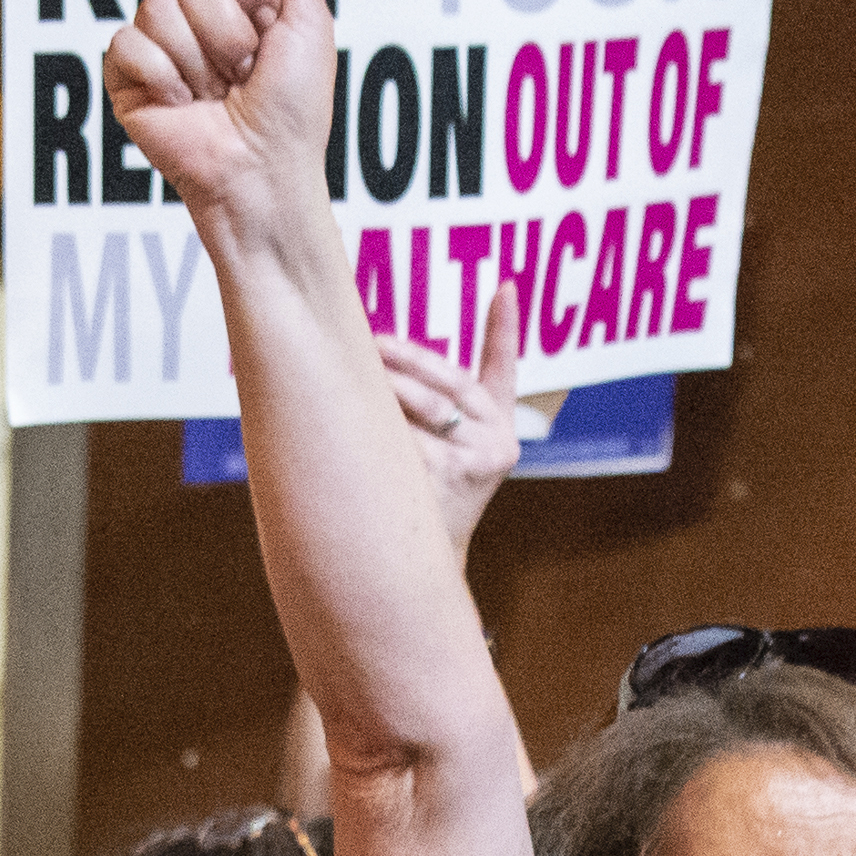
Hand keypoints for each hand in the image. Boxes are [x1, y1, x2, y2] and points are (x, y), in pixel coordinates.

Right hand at [104, 0, 337, 233]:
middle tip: (245, 72)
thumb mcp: (310, 26)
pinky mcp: (127, 73)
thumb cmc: (294, 110)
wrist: (264, 170)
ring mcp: (160, 41)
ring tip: (217, 94)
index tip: (273, 30)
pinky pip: (128, 42)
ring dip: (201, 61)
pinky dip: (165, 79)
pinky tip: (184, 105)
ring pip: (160, 7)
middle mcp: (197, 12)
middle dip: (231, 32)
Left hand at [377, 280, 523, 559]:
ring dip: (384, 386)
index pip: (503, 370)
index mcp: (499, 429)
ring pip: (423, 403)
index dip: (504, 328)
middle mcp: (498, 441)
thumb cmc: (418, 500)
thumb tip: (369, 348)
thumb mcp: (435, 453)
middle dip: (406, 359)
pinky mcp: (453, 474)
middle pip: (449, 380)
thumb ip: (427, 409)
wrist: (417, 568)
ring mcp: (478, 458)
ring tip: (352, 372)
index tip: (503, 287)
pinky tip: (352, 422)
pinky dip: (378, 425)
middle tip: (370, 341)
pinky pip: (405, 432)